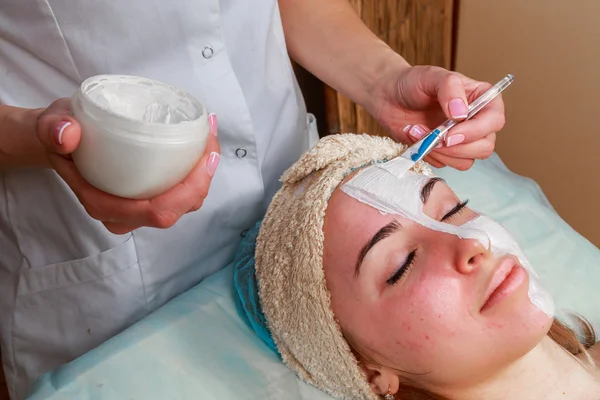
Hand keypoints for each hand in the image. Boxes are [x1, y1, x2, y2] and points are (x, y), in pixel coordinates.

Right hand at [36, 99, 219, 233]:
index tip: (205, 155)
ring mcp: (136, 208)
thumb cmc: (59, 133)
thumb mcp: (52, 124)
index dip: (189, 190)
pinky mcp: (146, 196)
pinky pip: (180, 194)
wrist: (60, 138)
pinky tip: (202, 147)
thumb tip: (68, 134)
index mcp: (104, 204)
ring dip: (204, 177)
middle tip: (211, 141)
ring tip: (209, 140)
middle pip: (178, 211)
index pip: (158, 212)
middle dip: (204, 180)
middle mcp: (123, 214)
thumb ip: (53, 129)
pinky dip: (196, 174)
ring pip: (183, 205)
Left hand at [371, 65, 505, 169]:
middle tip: (433, 136)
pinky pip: (446, 164)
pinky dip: (430, 155)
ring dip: (441, 152)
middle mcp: (476, 121)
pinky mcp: (445, 152)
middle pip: (485, 146)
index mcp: (481, 98)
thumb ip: (450, 89)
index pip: (494, 120)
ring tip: (419, 132)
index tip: (451, 133)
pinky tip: (417, 139)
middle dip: (457, 147)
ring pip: (467, 160)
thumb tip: (461, 113)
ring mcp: (461, 138)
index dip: (476, 131)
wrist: (388, 97)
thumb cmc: (412, 82)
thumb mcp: (431, 76)